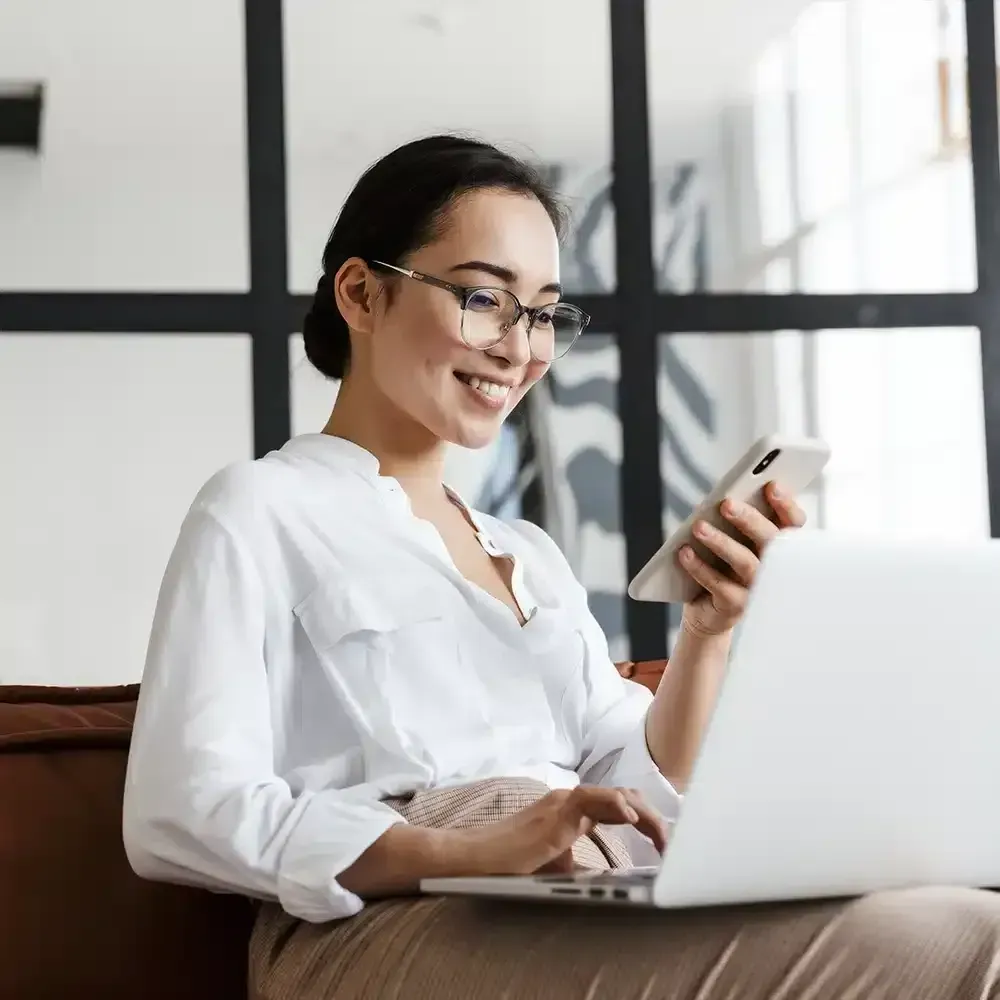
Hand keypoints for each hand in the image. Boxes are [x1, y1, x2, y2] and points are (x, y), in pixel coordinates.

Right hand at [470, 786, 668, 875]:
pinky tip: (631, 815)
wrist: (479, 859)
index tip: (664, 842)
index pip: (618, 807)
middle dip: (652, 817)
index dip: (645, 820)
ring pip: (613, 795)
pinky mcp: (555, 812)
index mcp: (573, 811)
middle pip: (623, 798)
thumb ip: (583, 866)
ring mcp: (563, 803)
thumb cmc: (512, 864)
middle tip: (671, 842)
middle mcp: (570, 800)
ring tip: (662, 834)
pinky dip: (613, 803)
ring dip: (643, 813)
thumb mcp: (558, 866)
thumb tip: (610, 880)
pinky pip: (590, 799)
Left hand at [679, 482, 805, 637]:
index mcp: (778, 547)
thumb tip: (718, 502)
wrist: (708, 612)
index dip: (786, 506)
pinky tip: (684, 553)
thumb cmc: (723, 569)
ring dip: (721, 542)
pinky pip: (719, 585)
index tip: (771, 486)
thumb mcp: (732, 541)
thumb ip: (734, 522)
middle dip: (749, 520)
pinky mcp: (736, 606)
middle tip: (727, 504)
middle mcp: (774, 568)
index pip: (793, 524)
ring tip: (698, 527)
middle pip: (771, 541)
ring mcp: (757, 589)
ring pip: (745, 562)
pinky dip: (700, 567)